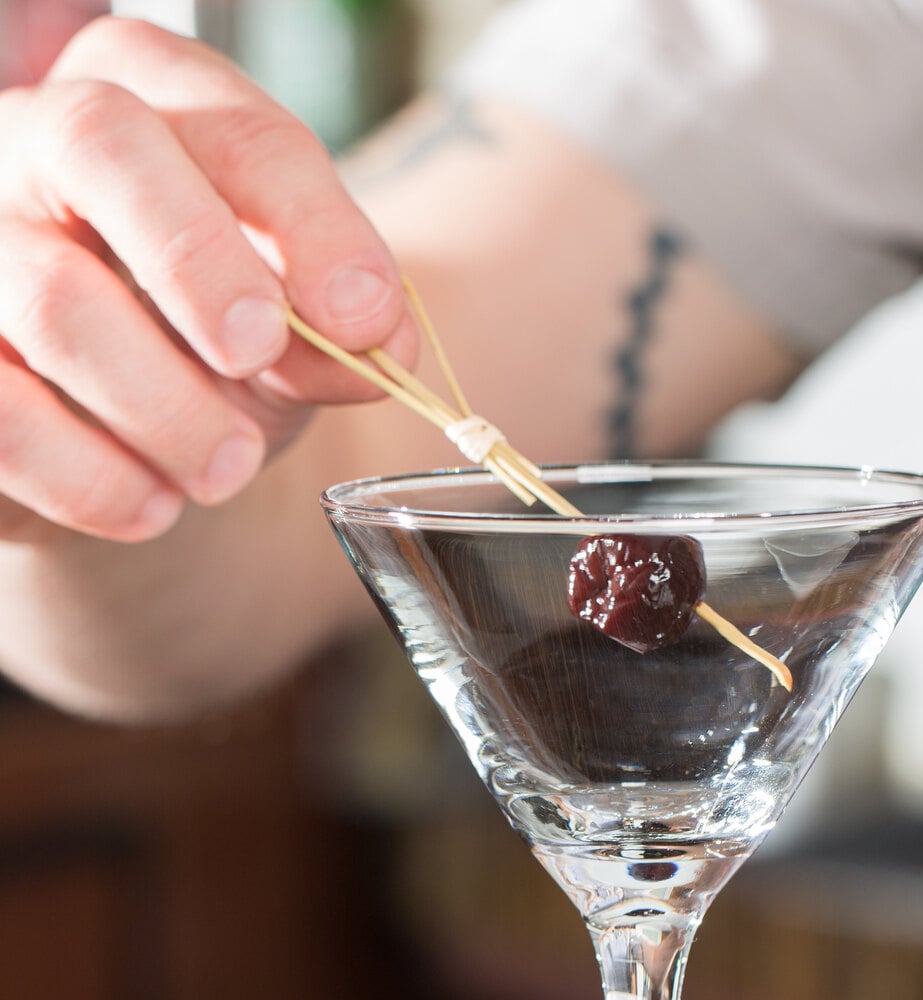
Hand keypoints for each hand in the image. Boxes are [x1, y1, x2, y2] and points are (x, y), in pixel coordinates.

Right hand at [0, 17, 415, 543]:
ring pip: (53, 298)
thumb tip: (382, 349)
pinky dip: (91, 477)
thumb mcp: (291, 329)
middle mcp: (40, 139)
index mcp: (154, 107)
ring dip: (165, 407)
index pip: (241, 133)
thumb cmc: (211, 347)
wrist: (121, 425)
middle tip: (257, 355)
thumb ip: (337, 328)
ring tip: (226, 471)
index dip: (314, 225)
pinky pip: (2, 417)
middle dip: (200, 262)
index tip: (366, 318)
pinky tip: (152, 506)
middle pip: (104, 143)